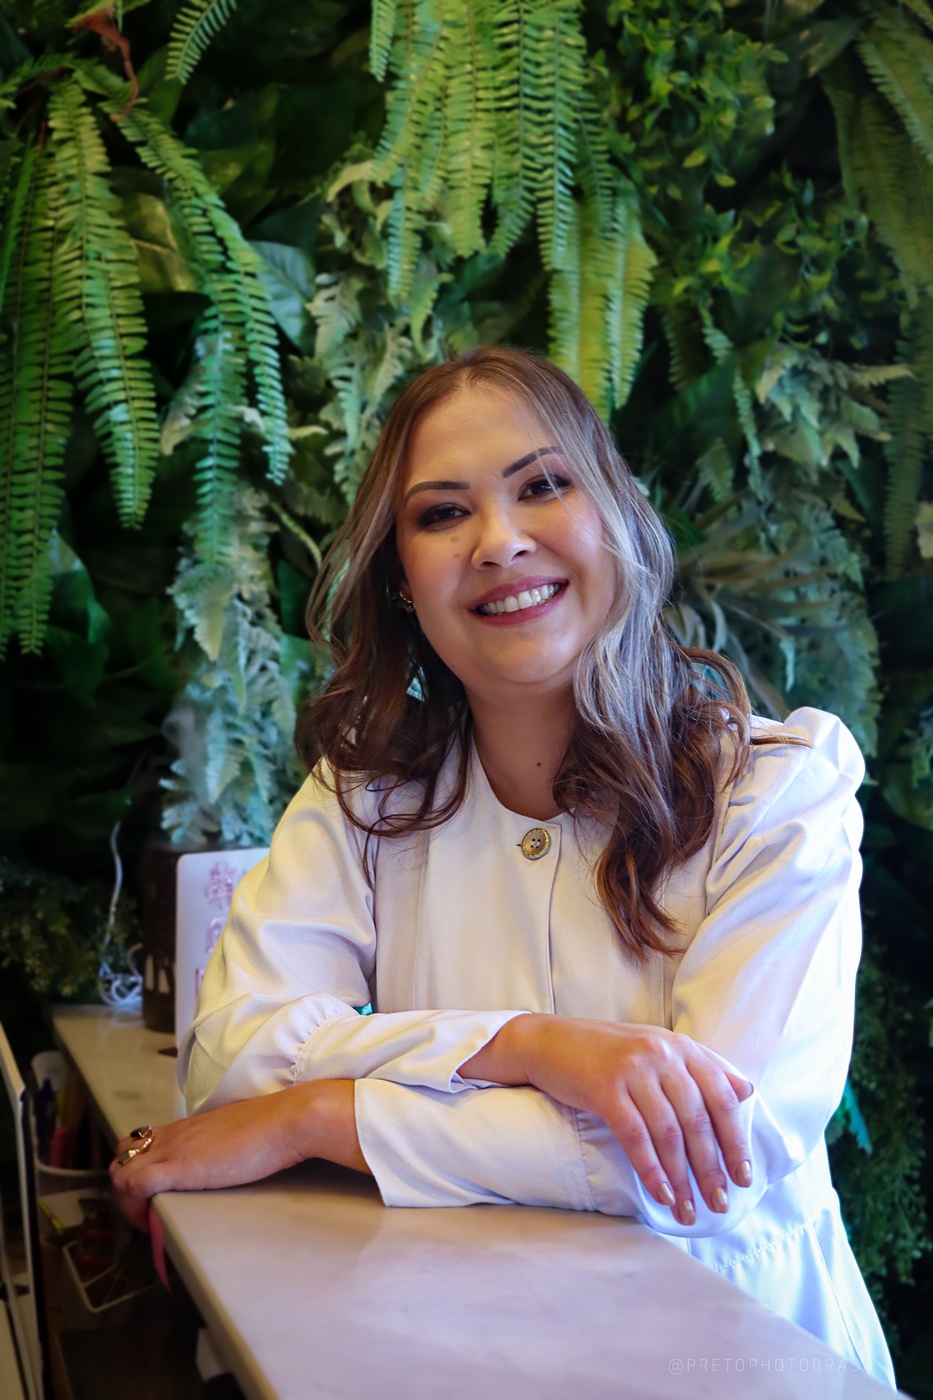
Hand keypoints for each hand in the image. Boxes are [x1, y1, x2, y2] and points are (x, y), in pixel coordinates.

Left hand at [109, 1080, 366, 1230]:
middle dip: (125, 1186)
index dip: (138, 1169)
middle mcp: (173, 1135)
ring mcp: (172, 1150)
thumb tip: (229, 1158)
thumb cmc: (272, 1128)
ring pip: (120, 1172)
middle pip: (122, 1156)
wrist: (285, 1120)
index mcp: (186, 1127)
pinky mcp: (178, 1167)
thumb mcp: (235, 1133)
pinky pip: (133, 1187)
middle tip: (146, 1211)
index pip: (141, 1142)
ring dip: (126, 1202)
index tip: (153, 1195)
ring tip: (149, 1221)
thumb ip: (221, 1143)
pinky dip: (134, 1208)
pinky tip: (153, 1221)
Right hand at [462, 1015, 753, 1224]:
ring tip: (688, 1209)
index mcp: (680, 1048)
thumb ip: (702, 1067)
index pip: (722, 1097)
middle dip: (711, 1168)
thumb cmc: (606, 1051)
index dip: (735, 1139)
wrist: (549, 1040)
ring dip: (681, 1178)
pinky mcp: (604, 1088)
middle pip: (697, 1120)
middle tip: (719, 1203)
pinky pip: (635, 1137)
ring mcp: (633, 1070)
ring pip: (668, 1133)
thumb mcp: (658, 1049)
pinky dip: (651, 1170)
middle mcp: (661, 1055)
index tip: (743, 1175)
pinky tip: (660, 1193)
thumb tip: (747, 1091)